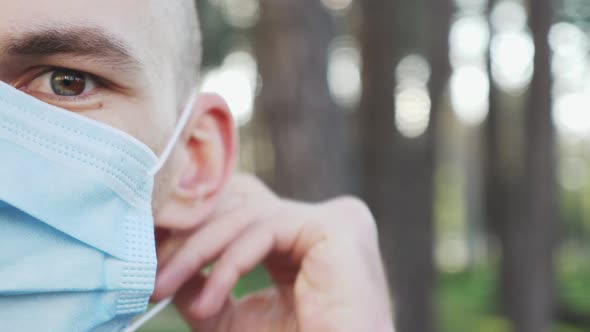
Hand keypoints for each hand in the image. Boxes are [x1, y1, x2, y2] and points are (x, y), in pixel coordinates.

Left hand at [151, 174, 393, 331]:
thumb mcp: (234, 320)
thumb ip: (202, 288)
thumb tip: (161, 265)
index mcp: (298, 238)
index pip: (236, 212)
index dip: (191, 230)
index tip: (147, 256)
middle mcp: (316, 221)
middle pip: (237, 207)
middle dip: (187, 238)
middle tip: (148, 271)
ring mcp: (332, 218)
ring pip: (246, 215)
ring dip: (198, 253)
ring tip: (164, 288)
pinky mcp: (336, 226)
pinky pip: (265, 231)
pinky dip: (230, 264)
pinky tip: (209, 300)